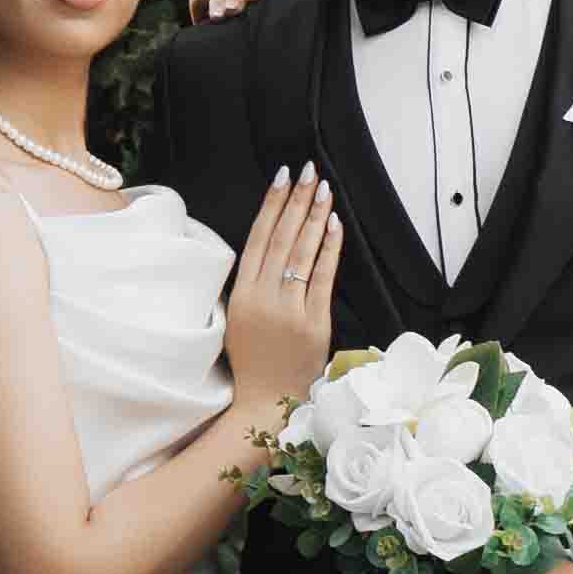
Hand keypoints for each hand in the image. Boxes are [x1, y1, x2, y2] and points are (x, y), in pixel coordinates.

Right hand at [221, 164, 341, 426]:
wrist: (265, 403)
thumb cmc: (251, 361)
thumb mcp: (237, 318)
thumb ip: (251, 284)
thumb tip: (270, 244)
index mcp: (241, 294)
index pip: (258, 238)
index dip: (271, 205)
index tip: (283, 177)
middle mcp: (264, 298)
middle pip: (282, 238)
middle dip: (297, 200)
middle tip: (310, 171)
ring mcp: (290, 310)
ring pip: (303, 253)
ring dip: (315, 216)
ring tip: (324, 189)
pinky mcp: (314, 323)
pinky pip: (323, 278)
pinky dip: (329, 249)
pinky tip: (335, 224)